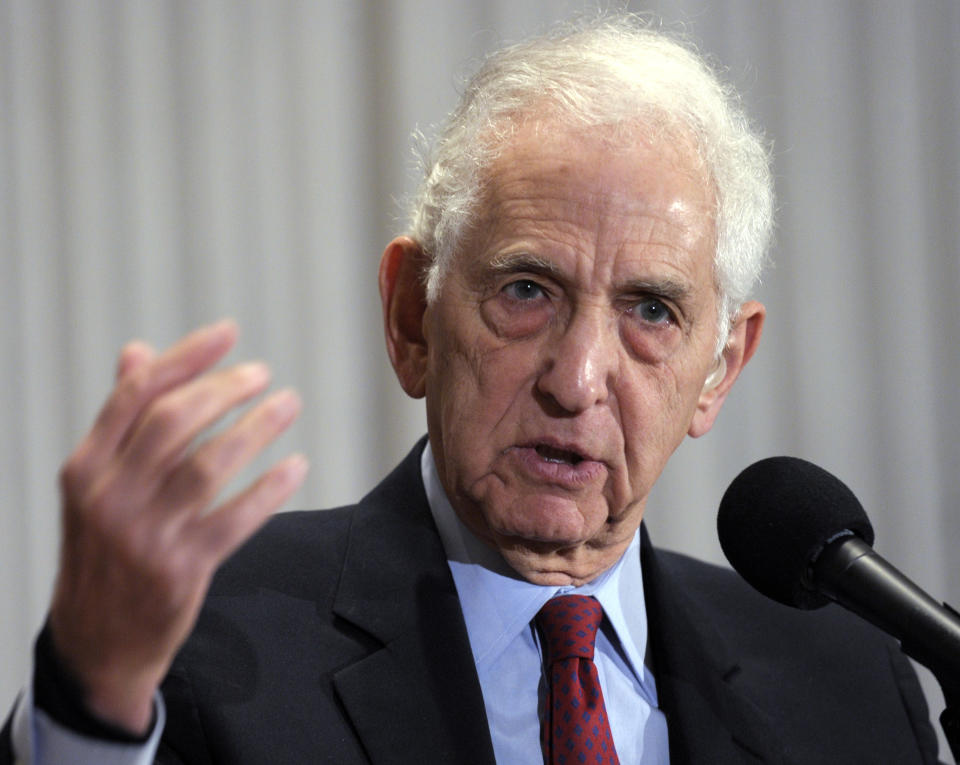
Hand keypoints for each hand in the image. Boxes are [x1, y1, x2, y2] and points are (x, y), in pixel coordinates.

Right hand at [48, 320, 307, 732]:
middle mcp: (111, 496)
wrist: (96, 640)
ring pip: (210, 463)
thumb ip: (120, 419)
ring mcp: (146, 534)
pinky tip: (295, 466)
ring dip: (257, 428)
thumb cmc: (103, 549)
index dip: (186, 357)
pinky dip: (270, 488)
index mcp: (86, 466)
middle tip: (263, 375)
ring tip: (289, 404)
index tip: (227, 332)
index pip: (136, 394)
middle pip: (175, 420)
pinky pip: (237, 517)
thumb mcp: (95, 484)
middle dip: (226, 388)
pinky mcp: (182, 568)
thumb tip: (138, 351)